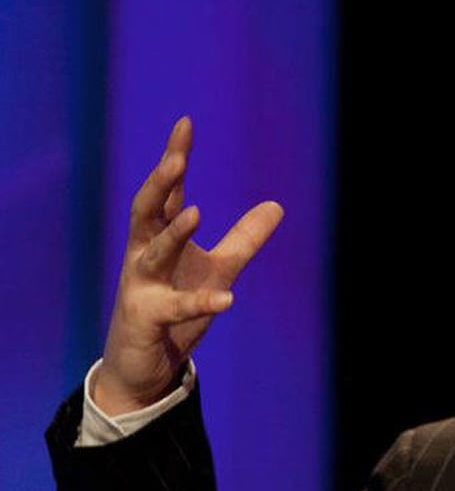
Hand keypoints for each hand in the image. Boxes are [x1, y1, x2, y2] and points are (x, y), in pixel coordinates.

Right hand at [94, 117, 283, 415]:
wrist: (144, 365)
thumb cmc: (174, 310)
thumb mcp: (219, 270)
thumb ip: (244, 239)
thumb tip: (276, 205)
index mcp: (158, 238)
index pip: (167, 192)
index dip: (175, 158)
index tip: (185, 124)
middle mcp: (143, 256)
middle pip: (146, 212)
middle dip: (160, 184)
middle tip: (176, 159)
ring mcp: (141, 287)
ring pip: (153, 254)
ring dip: (174, 233)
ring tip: (196, 211)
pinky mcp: (146, 319)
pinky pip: (174, 308)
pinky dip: (200, 301)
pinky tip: (227, 298)